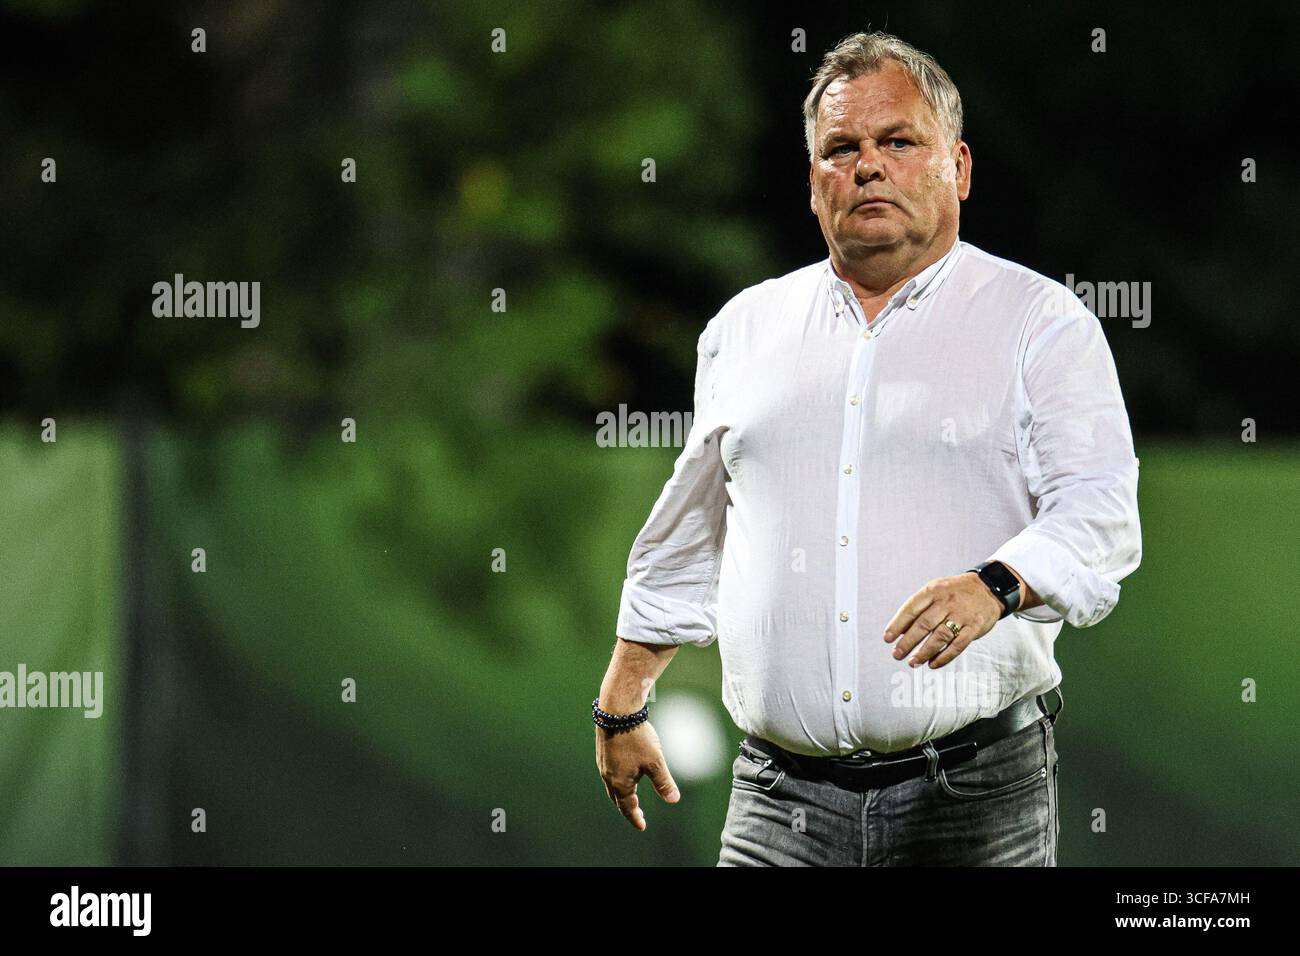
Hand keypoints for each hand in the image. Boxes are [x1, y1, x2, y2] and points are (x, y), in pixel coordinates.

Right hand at [595, 720, 679, 830]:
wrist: (617, 711)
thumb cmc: (636, 737)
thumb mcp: (655, 762)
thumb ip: (664, 782)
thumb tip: (673, 800)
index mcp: (620, 782)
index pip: (627, 807)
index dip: (636, 818)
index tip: (642, 825)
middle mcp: (608, 776)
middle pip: (617, 799)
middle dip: (628, 808)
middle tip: (638, 814)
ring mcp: (603, 763)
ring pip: (612, 786)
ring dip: (622, 794)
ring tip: (631, 795)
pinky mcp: (603, 752)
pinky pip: (609, 773)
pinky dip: (618, 780)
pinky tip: (624, 773)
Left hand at [882, 572, 1005, 669]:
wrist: (988, 588)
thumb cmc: (955, 592)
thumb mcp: (935, 590)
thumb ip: (919, 608)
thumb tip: (901, 631)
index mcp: (933, 591)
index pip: (911, 609)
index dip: (897, 625)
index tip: (887, 639)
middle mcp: (947, 602)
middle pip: (924, 624)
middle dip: (908, 642)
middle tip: (897, 654)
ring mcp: (962, 615)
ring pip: (940, 636)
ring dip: (924, 652)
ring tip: (913, 662)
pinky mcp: (974, 627)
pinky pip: (958, 645)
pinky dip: (944, 657)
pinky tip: (933, 664)